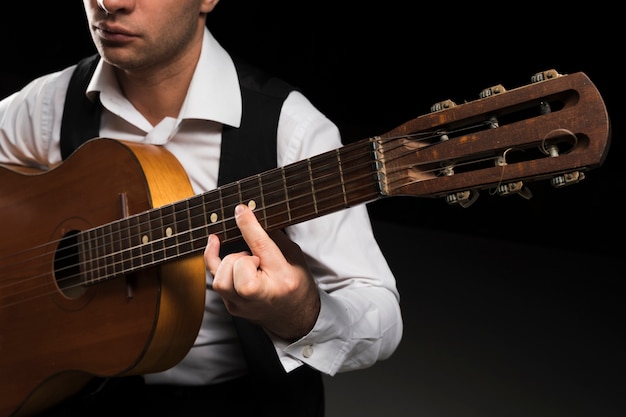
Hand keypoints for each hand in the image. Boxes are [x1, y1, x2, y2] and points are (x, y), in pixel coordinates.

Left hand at [204, 204, 320, 340]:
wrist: (295, 318)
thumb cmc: (296, 284)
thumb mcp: (295, 258)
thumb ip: (275, 239)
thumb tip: (254, 217)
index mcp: (284, 279)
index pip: (262, 248)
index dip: (249, 226)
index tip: (241, 210)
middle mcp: (262, 295)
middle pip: (237, 265)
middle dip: (242, 256)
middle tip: (256, 261)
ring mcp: (243, 305)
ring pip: (220, 278)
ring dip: (231, 263)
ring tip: (247, 265)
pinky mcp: (231, 307)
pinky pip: (215, 280)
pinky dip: (215, 261)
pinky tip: (215, 244)